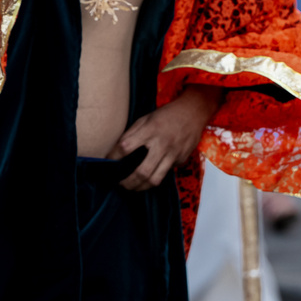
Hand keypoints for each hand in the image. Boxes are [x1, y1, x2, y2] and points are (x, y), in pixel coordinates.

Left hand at [107, 84, 221, 190]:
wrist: (193, 112)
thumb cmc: (166, 114)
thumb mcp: (146, 118)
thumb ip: (132, 133)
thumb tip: (117, 149)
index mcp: (149, 130)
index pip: (126, 147)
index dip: (113, 156)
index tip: (107, 162)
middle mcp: (161, 144)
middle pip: (142, 171)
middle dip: (128, 182)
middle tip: (120, 184)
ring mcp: (173, 154)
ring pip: (155, 179)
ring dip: (141, 187)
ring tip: (132, 187)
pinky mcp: (181, 160)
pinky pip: (166, 173)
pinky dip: (156, 176)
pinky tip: (150, 175)